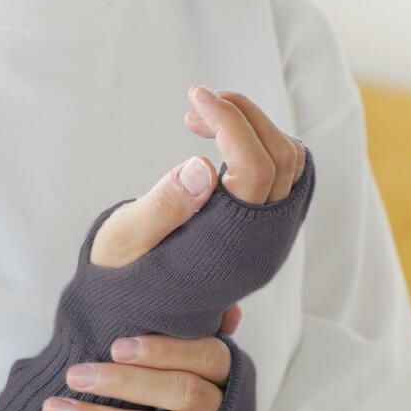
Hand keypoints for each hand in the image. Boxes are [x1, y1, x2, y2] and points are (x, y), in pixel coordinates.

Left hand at [42, 323, 238, 410]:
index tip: (115, 345)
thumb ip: (183, 329)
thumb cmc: (173, 400)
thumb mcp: (183, 364)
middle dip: (123, 381)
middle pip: (182, 392)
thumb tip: (205, 297)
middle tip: (73, 374)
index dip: (163, 350)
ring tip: (56, 409)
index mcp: (225, 374)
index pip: (207, 354)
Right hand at [87, 83, 306, 270]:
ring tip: (202, 118)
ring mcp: (270, 237)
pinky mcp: (267, 231)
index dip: (230, 122)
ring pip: (289, 163)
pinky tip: (223, 142)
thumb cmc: (121, 276)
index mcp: (226, 245)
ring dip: (253, 127)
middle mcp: (261, 243)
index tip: (194, 97)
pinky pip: (285, 176)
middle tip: (196, 102)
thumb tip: (202, 165)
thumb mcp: (125, 242)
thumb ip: (162, 207)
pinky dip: (261, 145)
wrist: (134, 313)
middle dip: (242, 115)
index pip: (254, 167)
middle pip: (282, 157)